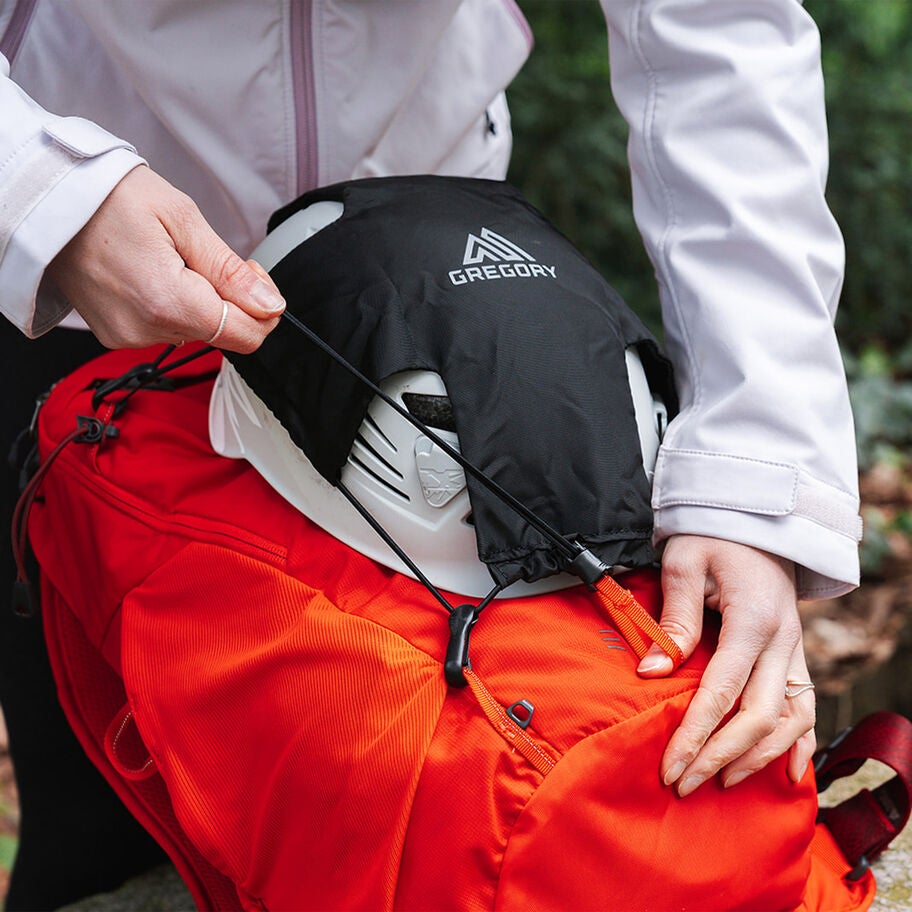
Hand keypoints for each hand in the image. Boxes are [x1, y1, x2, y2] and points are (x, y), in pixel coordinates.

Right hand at [47, 165, 284, 351]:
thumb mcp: (183, 219)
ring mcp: (128, 335)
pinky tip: (153, 271)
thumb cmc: (108, 196)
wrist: (47, 197)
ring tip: (170, 257)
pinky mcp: (116, 333)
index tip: (251, 275)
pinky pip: (165, 327)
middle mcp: (146, 330)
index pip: (245, 336)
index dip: (261, 309)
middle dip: (230, 298)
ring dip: (199, 299)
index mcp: (167, 303)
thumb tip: (270, 306)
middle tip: (206, 255)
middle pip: (222, 334)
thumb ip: (230, 271)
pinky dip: (172, 303)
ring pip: (194, 330)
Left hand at [638, 534, 815, 795]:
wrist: (755, 519)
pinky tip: (788, 772)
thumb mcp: (684, 563)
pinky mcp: (794, 653)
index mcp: (753, 618)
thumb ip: (674, 618)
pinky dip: (800, 742)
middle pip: (760, 716)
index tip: (672, 765)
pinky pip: (807, 706)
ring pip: (791, 719)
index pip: (723, 691)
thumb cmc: (713, 535)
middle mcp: (782, 640)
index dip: (696, 734)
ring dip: (759, 757)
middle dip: (721, 756)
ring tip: (722, 781)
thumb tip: (653, 673)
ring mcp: (794, 648)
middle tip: (685, 783)